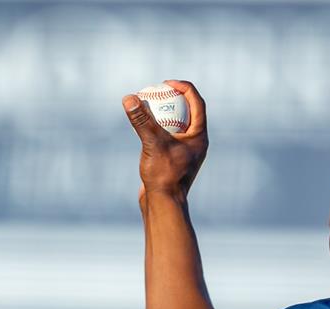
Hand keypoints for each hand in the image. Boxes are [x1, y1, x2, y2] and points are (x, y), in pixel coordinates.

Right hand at [123, 79, 208, 205]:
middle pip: (187, 111)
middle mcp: (195, 142)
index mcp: (199, 136)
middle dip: (172, 97)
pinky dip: (156, 126)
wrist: (163, 205)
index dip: (184, 87)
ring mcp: (184, 151)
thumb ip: (142, 121)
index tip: (166, 82)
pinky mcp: (172, 158)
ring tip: (146, 104)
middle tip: (155, 90)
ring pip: (176, 123)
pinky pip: (166, 135)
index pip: (197, 102)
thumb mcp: (152, 144)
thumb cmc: (163, 176)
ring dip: (163, 111)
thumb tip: (130, 97)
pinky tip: (142, 124)